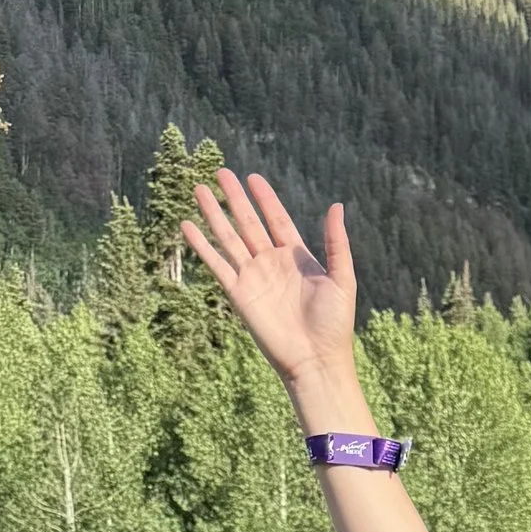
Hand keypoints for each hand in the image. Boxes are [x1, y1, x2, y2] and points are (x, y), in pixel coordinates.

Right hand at [183, 171, 361, 415]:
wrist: (315, 359)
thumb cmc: (334, 323)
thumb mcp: (341, 278)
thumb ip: (336, 243)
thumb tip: (336, 206)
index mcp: (296, 258)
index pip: (277, 220)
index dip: (265, 199)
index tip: (252, 177)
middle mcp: (272, 264)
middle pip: (249, 223)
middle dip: (235, 198)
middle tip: (221, 172)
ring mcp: (253, 277)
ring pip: (229, 238)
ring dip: (214, 214)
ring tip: (199, 189)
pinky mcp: (238, 293)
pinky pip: (217, 264)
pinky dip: (202, 245)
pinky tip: (188, 225)